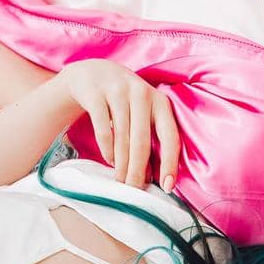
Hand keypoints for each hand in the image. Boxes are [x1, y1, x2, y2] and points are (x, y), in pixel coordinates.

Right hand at [51, 60, 181, 189]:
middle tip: (135, 190)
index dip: (170, 164)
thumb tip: (156, 177)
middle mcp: (141, 93)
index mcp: (160, 102)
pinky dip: (106, 149)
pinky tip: (109, 161)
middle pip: (142, 142)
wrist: (92, 73)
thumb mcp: (143, 113)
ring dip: (121, 164)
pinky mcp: (95, 93)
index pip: (170, 137)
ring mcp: (117, 90)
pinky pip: (103, 129)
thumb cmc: (125, 102)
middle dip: (138, 170)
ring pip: (122, 137)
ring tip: (121, 180)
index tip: (167, 187)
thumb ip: (151, 138)